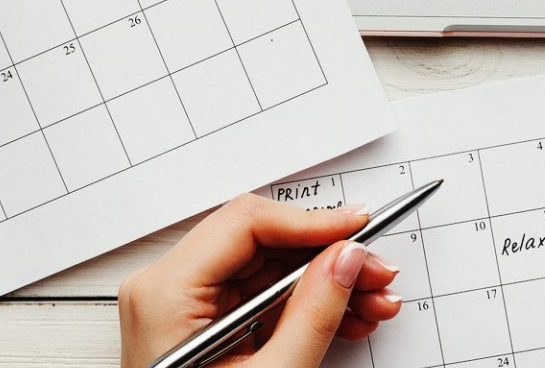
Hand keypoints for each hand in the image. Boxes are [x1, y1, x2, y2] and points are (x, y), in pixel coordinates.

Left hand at [119, 195, 402, 367]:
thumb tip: (347, 258)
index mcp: (166, 295)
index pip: (247, 224)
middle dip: (328, 257)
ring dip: (326, 282)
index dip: (312, 222)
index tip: (361, 230)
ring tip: (373, 304)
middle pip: (262, 242)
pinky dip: (305, 304)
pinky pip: (260, 295)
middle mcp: (165, 290)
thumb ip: (314, 314)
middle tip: (378, 274)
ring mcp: (181, 305)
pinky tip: (347, 318)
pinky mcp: (201, 322)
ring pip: (268, 267)